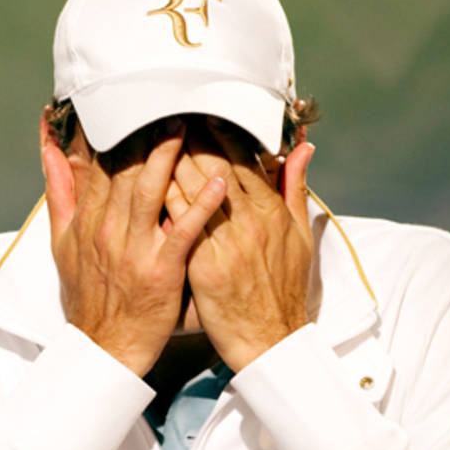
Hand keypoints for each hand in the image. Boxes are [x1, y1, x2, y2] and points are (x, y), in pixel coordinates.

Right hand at [40, 117, 226, 376]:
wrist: (102, 346)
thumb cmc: (87, 295)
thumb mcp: (60, 244)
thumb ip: (58, 194)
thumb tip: (50, 151)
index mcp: (87, 219)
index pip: (98, 164)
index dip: (112, 130)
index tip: (126, 99)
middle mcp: (108, 228)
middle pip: (125, 169)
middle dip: (144, 132)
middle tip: (166, 97)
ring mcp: (134, 249)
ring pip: (151, 191)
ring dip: (169, 156)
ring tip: (188, 124)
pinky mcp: (161, 270)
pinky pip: (183, 232)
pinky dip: (201, 206)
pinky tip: (220, 183)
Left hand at [165, 120, 314, 371]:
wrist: (273, 339)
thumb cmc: (286, 288)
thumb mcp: (300, 236)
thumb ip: (295, 188)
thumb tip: (303, 150)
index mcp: (272, 211)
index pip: (244, 158)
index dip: (221, 132)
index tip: (204, 110)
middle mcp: (250, 221)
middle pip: (214, 166)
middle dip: (190, 136)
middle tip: (168, 112)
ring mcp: (226, 243)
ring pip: (193, 189)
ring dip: (170, 159)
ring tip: (152, 134)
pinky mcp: (204, 265)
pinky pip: (180, 223)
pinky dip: (164, 198)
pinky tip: (146, 179)